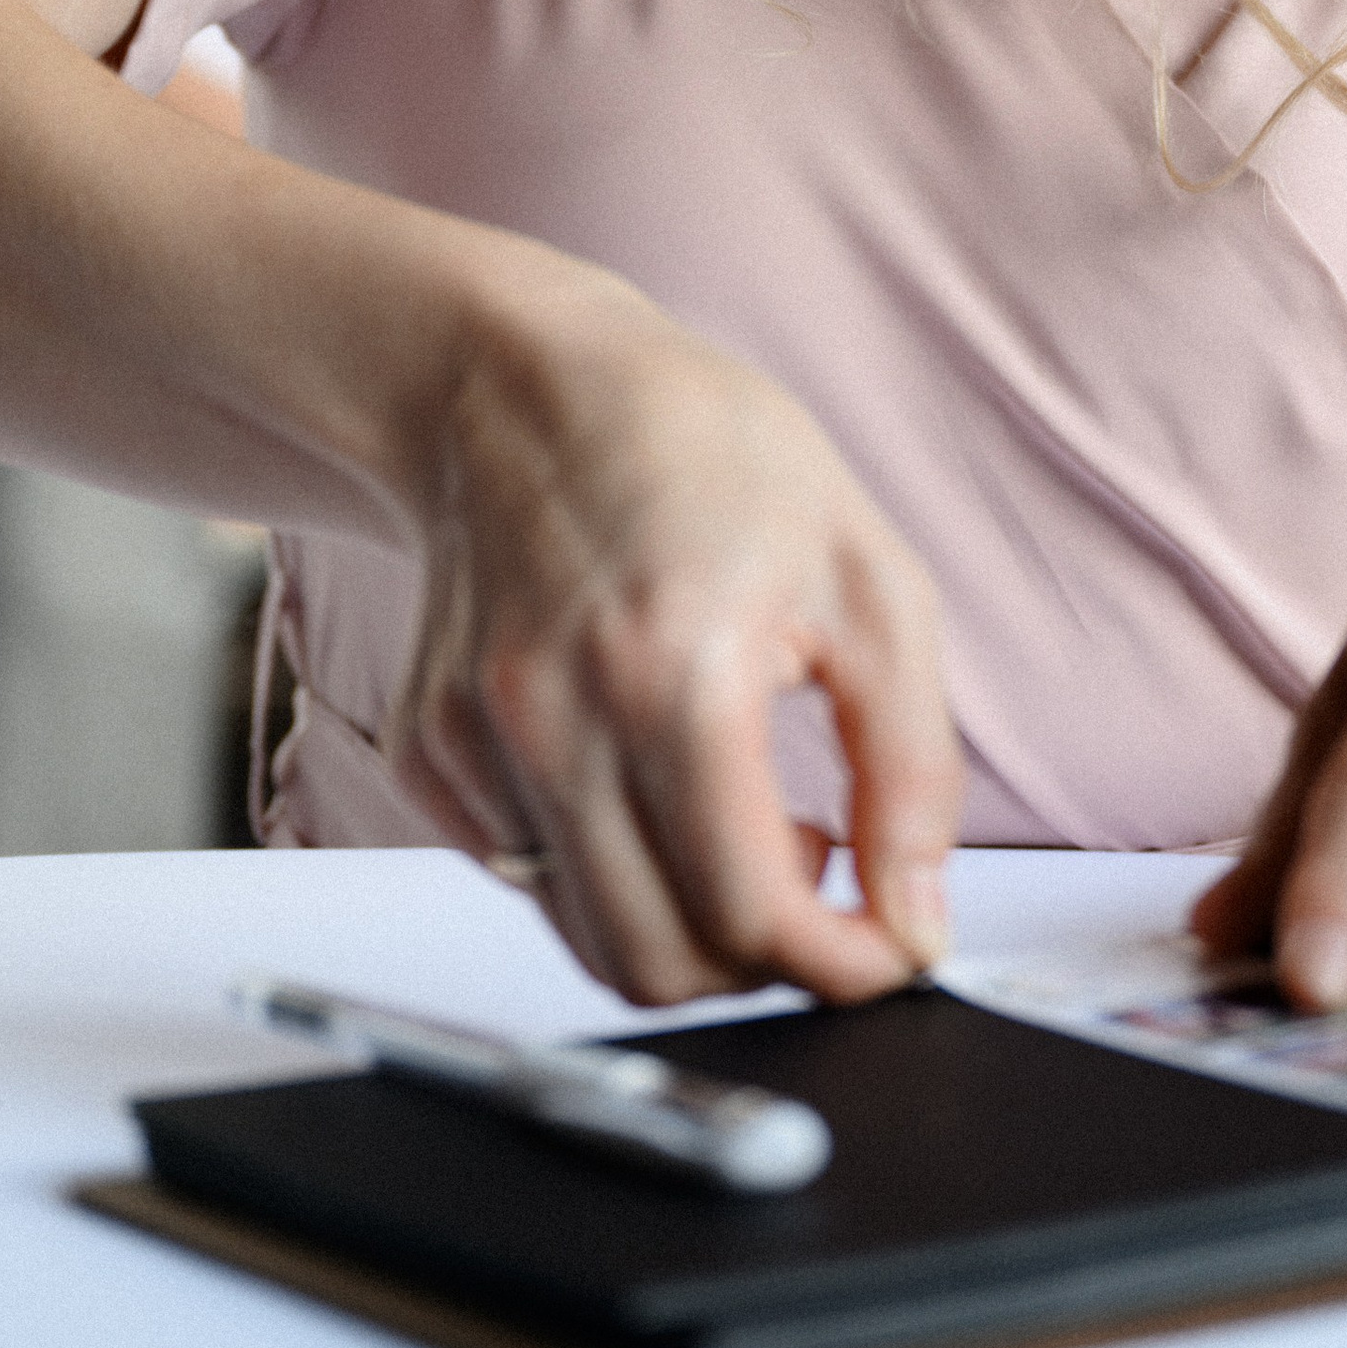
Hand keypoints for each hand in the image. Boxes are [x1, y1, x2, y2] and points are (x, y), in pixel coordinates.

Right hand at [388, 277, 961, 1006]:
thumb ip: (910, 766)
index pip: (750, 917)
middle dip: (762, 964)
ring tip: (739, 818)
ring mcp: (475, 744)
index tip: (883, 947)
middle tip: (816, 878)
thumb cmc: (698, 449)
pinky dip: (604, 870)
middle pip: (659, 965)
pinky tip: (650, 777)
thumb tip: (915, 919)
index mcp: (676, 675)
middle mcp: (555, 723)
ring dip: (683, 923)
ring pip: (588, 940)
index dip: (841, 967)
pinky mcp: (431, 752)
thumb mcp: (867, 577)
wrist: (519, 380)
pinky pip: (528, 879)